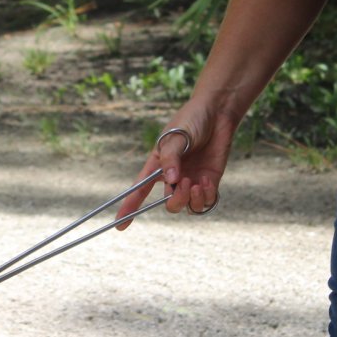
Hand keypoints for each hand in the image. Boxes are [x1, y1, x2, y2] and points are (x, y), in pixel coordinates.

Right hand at [114, 99, 233, 227]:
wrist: (217, 112)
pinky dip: (206, 196)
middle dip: (175, 200)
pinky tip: (207, 180)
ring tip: (196, 183)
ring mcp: (192, 179)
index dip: (129, 207)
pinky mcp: (210, 180)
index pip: (140, 189)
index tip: (119, 225)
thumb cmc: (191, 120)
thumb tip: (170, 181)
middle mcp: (173, 176)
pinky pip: (206, 201)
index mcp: (158, 165)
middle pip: (168, 203)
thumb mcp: (175, 136)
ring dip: (190, 200)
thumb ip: (171, 158)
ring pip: (187, 206)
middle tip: (184, 184)